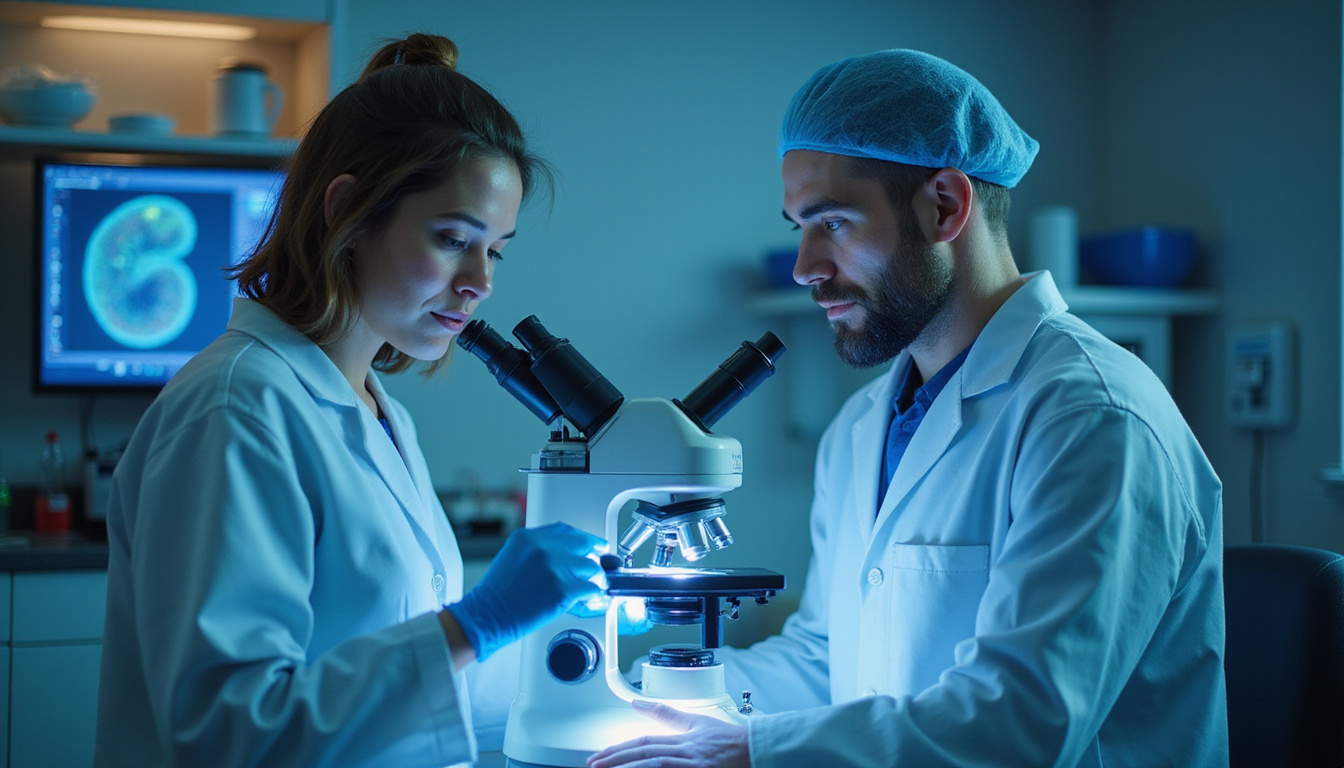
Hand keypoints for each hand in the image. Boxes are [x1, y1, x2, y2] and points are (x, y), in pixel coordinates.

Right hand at [447, 522, 603, 660]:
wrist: (489, 615)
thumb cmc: (498, 592)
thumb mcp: (512, 556)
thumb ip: (537, 548)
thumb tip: (563, 551)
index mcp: (529, 537)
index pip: (566, 530)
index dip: (583, 537)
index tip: (592, 543)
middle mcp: (543, 548)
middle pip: (583, 544)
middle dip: (596, 552)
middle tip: (603, 559)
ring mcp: (555, 568)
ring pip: (592, 567)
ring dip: (598, 577)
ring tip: (598, 583)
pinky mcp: (563, 590)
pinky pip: (591, 588)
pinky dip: (597, 594)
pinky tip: (597, 597)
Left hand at [587, 700, 749, 767]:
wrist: (756, 750)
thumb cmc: (728, 741)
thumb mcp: (695, 722)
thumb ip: (666, 714)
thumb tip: (638, 702)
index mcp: (681, 738)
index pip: (643, 742)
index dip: (618, 748)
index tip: (598, 755)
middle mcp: (685, 752)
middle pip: (644, 755)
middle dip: (616, 760)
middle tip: (593, 765)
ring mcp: (693, 766)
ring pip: (655, 766)